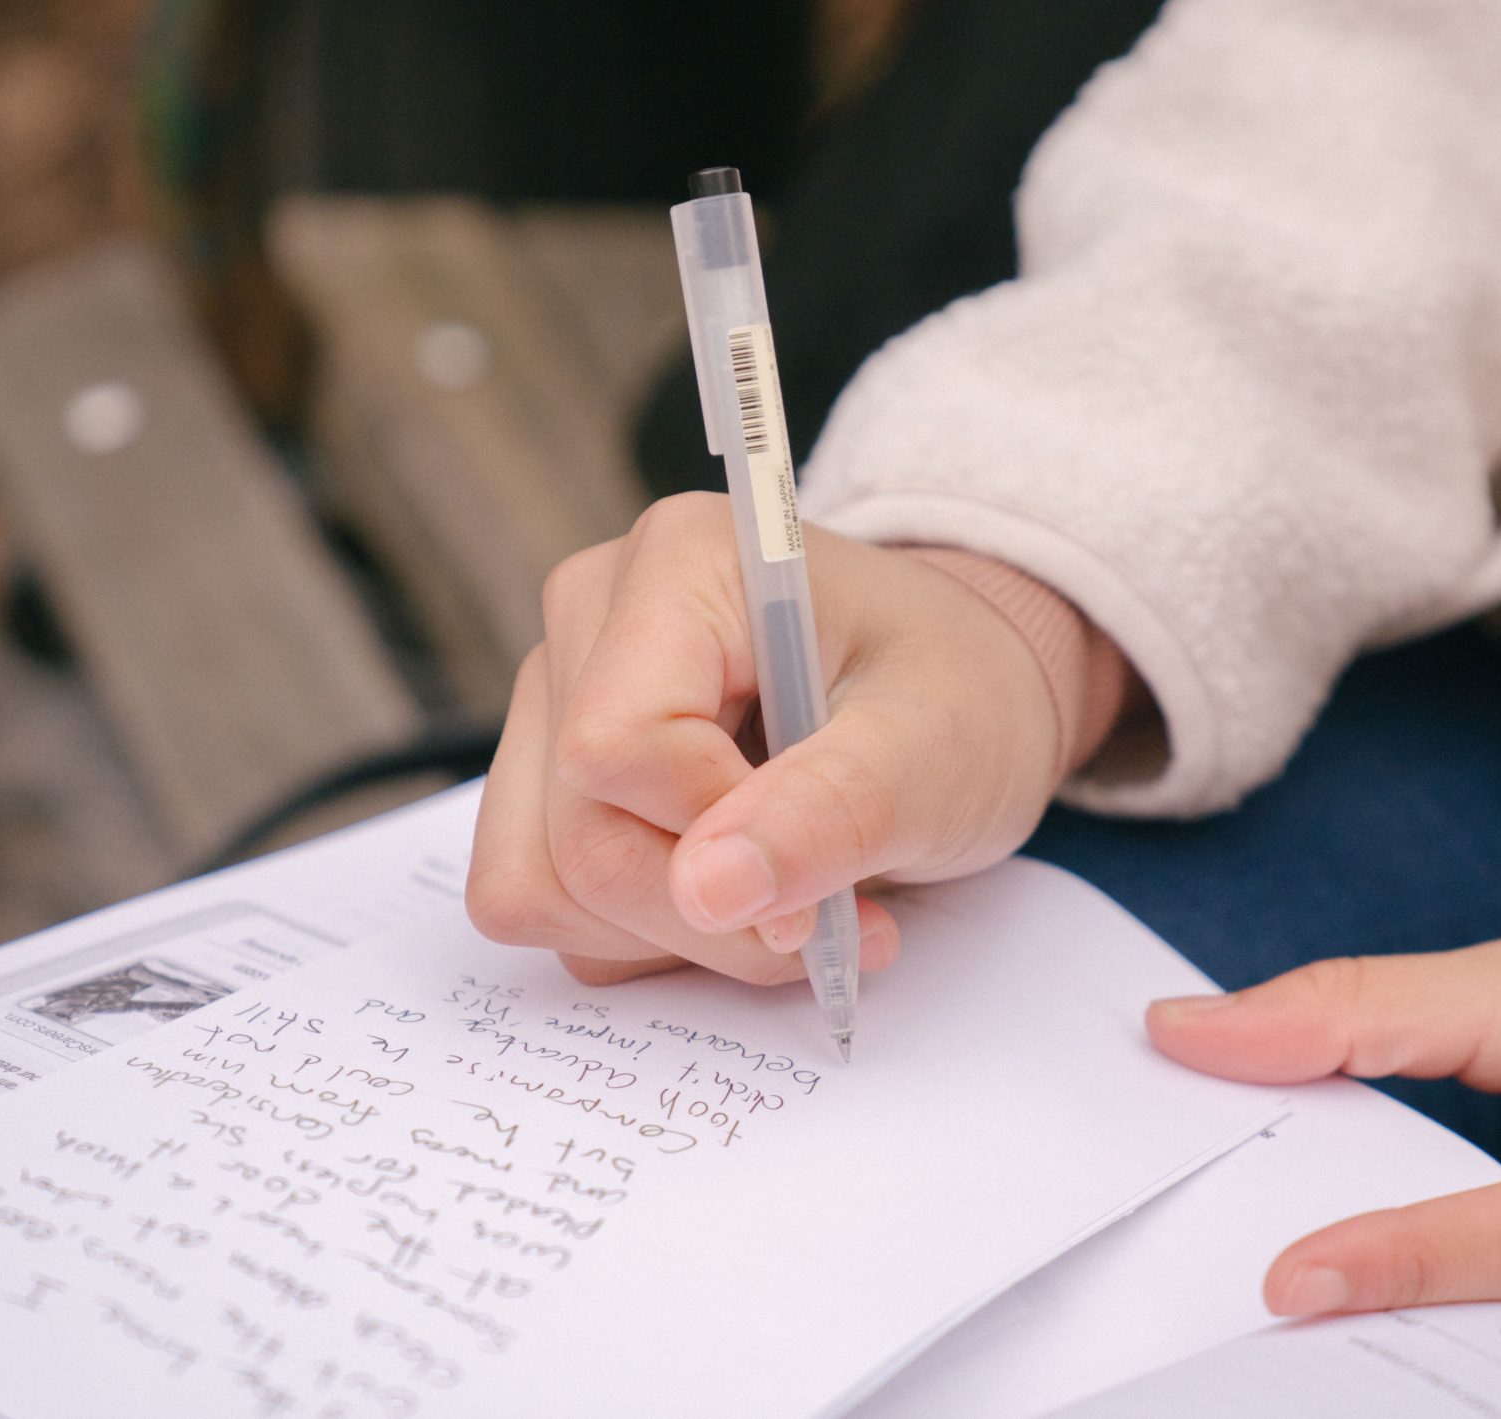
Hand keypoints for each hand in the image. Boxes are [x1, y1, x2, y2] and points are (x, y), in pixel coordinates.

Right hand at [469, 493, 1066, 984]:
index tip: (824, 883)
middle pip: (577, 832)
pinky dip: (644, 934)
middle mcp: (590, 614)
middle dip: (709, 913)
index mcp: (681, 563)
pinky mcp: (547, 771)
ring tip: (793, 905)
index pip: (617, 747)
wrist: (959, 697)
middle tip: (830, 921)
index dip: (712, 842)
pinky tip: (738, 897)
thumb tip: (706, 891)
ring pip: (541, 883)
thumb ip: (825, 814)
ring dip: (675, 936)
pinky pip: (545, 899)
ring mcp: (555, 695)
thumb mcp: (933, 753)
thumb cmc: (958, 696)